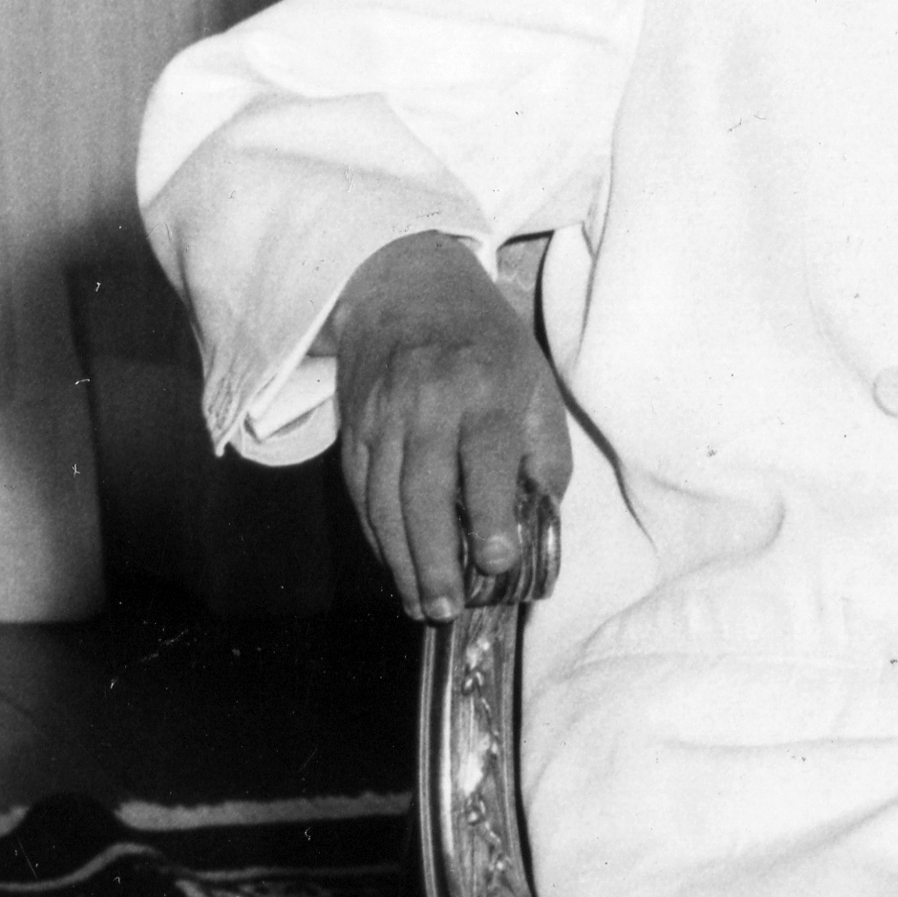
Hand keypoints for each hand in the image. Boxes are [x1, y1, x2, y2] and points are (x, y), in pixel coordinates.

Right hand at [325, 231, 569, 620]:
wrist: (406, 287)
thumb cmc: (485, 344)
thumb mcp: (535, 381)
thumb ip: (544, 451)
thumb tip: (537, 519)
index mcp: (485, 387)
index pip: (485, 459)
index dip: (491, 515)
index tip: (499, 563)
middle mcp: (427, 400)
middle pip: (423, 489)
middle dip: (435, 556)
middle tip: (447, 608)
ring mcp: (382, 413)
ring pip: (383, 498)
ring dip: (400, 559)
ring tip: (420, 604)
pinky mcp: (353, 424)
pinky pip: (359, 490)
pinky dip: (374, 534)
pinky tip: (394, 566)